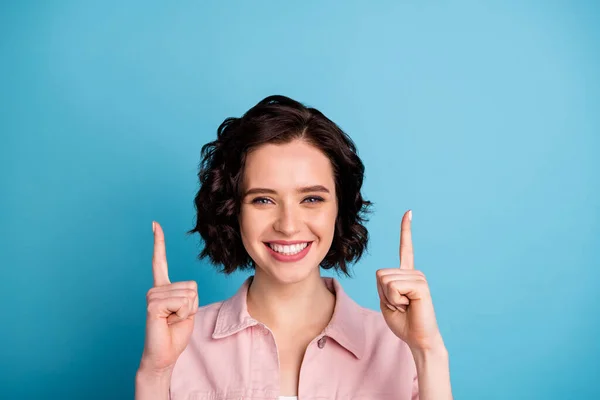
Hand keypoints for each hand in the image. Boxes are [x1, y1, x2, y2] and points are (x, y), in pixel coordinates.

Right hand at [138, 221, 198, 374]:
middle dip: (192, 305)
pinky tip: (168, 322)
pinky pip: (181, 302)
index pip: (160, 260)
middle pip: (192, 286)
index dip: (158, 242)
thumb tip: (190, 288)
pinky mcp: (153, 304)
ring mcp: (152, 295)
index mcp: (163, 287)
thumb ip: (189, 294)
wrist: (164, 355)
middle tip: (176, 318)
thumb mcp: (188, 309)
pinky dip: (182, 315)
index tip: (154, 224)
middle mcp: (155, 288)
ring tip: (172, 321)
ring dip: (187, 311)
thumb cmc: (176, 334)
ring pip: (189, 295)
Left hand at [376, 210, 443, 350]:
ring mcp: (419, 277)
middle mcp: (414, 272)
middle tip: (399, 305)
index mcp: (405, 275)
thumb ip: (382, 284)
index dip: (406, 230)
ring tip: (404, 306)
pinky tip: (408, 306)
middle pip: (379, 273)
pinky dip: (394, 300)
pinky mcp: (421, 285)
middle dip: (382, 294)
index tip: (409, 212)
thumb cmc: (403, 323)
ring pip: (385, 281)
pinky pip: (393, 287)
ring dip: (389, 298)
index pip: (405, 248)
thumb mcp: (386, 300)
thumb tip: (384, 274)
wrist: (418, 339)